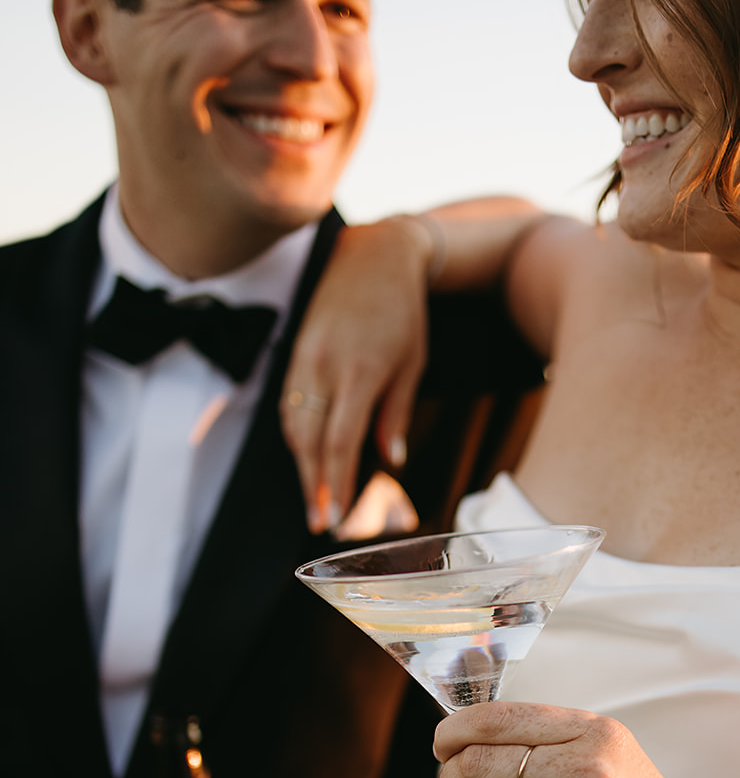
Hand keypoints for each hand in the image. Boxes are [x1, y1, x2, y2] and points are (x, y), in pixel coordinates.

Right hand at [281, 217, 434, 531]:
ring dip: (301, 463)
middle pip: (308, 441)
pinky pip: (289, 403)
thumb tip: (390, 460)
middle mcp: (324, 367)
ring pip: (293, 424)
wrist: (373, 256)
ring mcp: (305, 358)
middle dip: (312, 485)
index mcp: (358, 373)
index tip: (333, 517)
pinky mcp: (295, 352)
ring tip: (315, 496)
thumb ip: (395, 413)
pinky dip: (294, 434)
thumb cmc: (403, 311)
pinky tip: (304, 455)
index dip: (334, 484)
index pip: (339, 443)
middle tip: (319, 521)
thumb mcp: (412, 364)